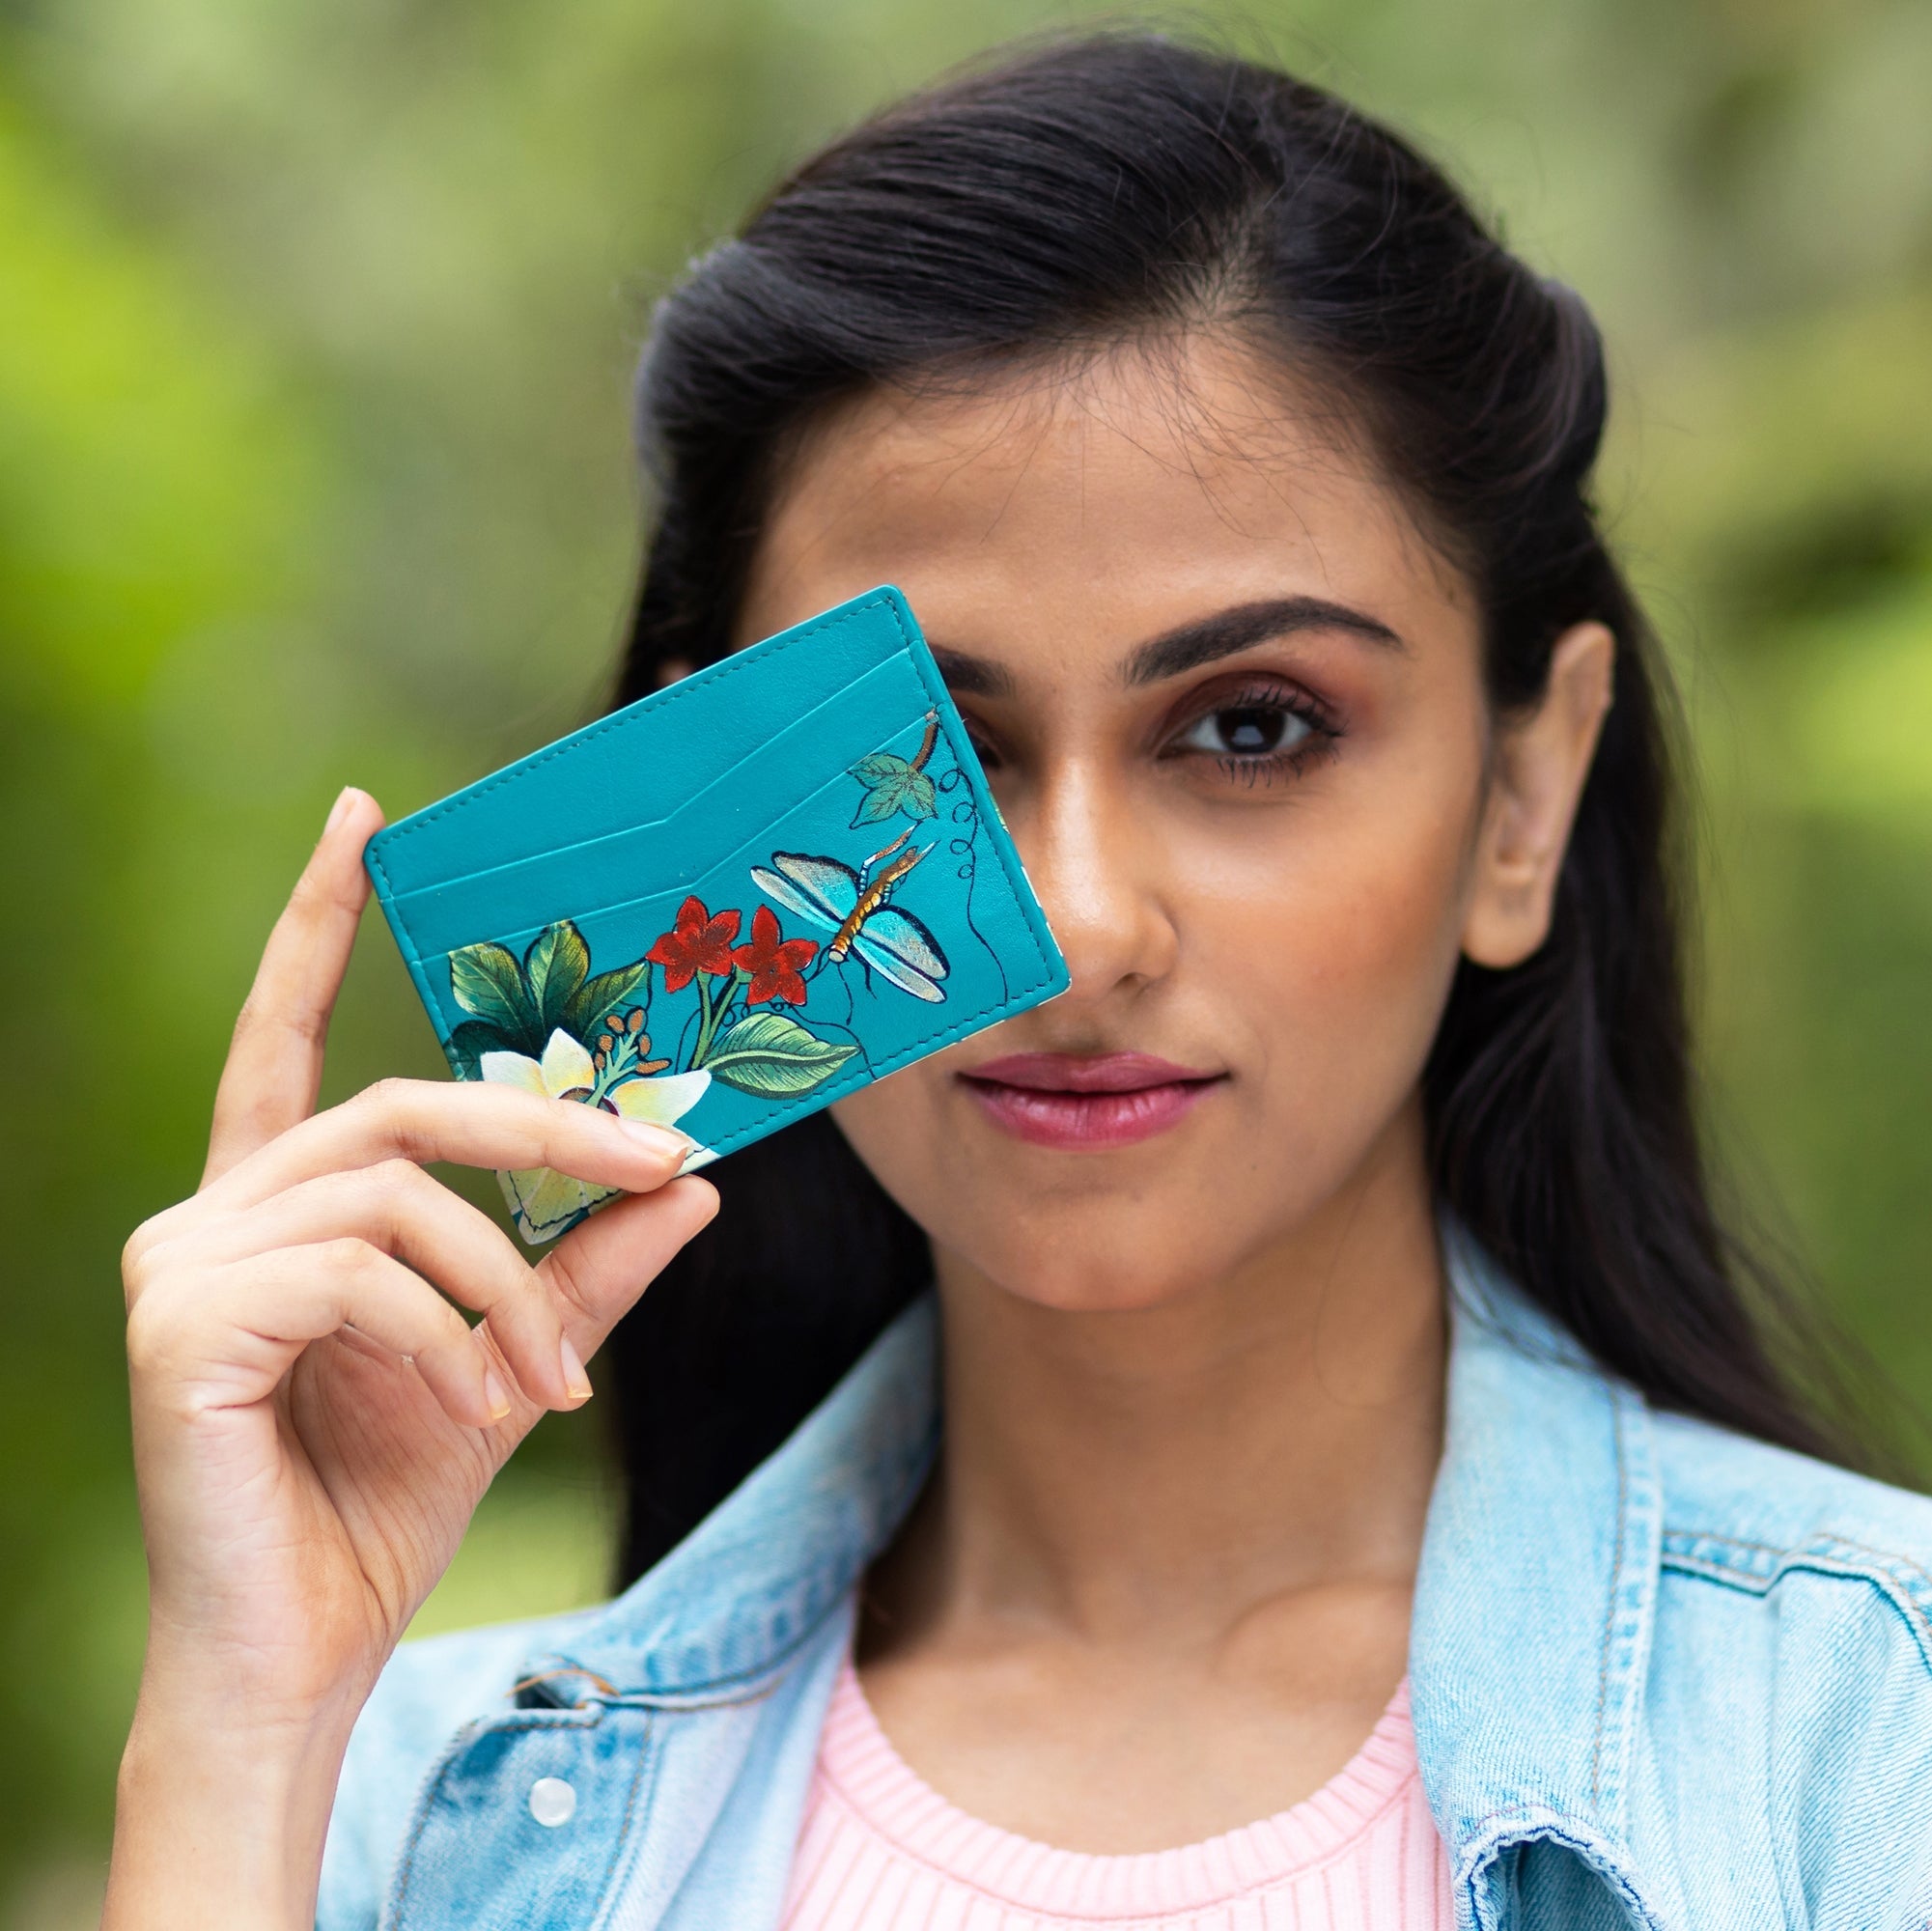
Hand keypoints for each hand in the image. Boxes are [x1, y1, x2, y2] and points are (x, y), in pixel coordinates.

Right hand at [104, 788, 717, 1927]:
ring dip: (508, 1283)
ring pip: (394, 1195)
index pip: (288, 1033)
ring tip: (553, 1385)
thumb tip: (697, 1185)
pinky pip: (357, 1275)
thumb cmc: (388, 1496)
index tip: (362, 819)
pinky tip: (473, 1409)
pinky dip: (444, 1336)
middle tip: (662, 1165)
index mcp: (279, 1204)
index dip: (319, 923)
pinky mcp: (182, 1325)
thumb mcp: (516, 1357)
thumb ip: (589, 1269)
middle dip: (542, 1133)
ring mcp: (183, 1262)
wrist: (302, 1651)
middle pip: (398, 1107)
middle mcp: (215, 1210)